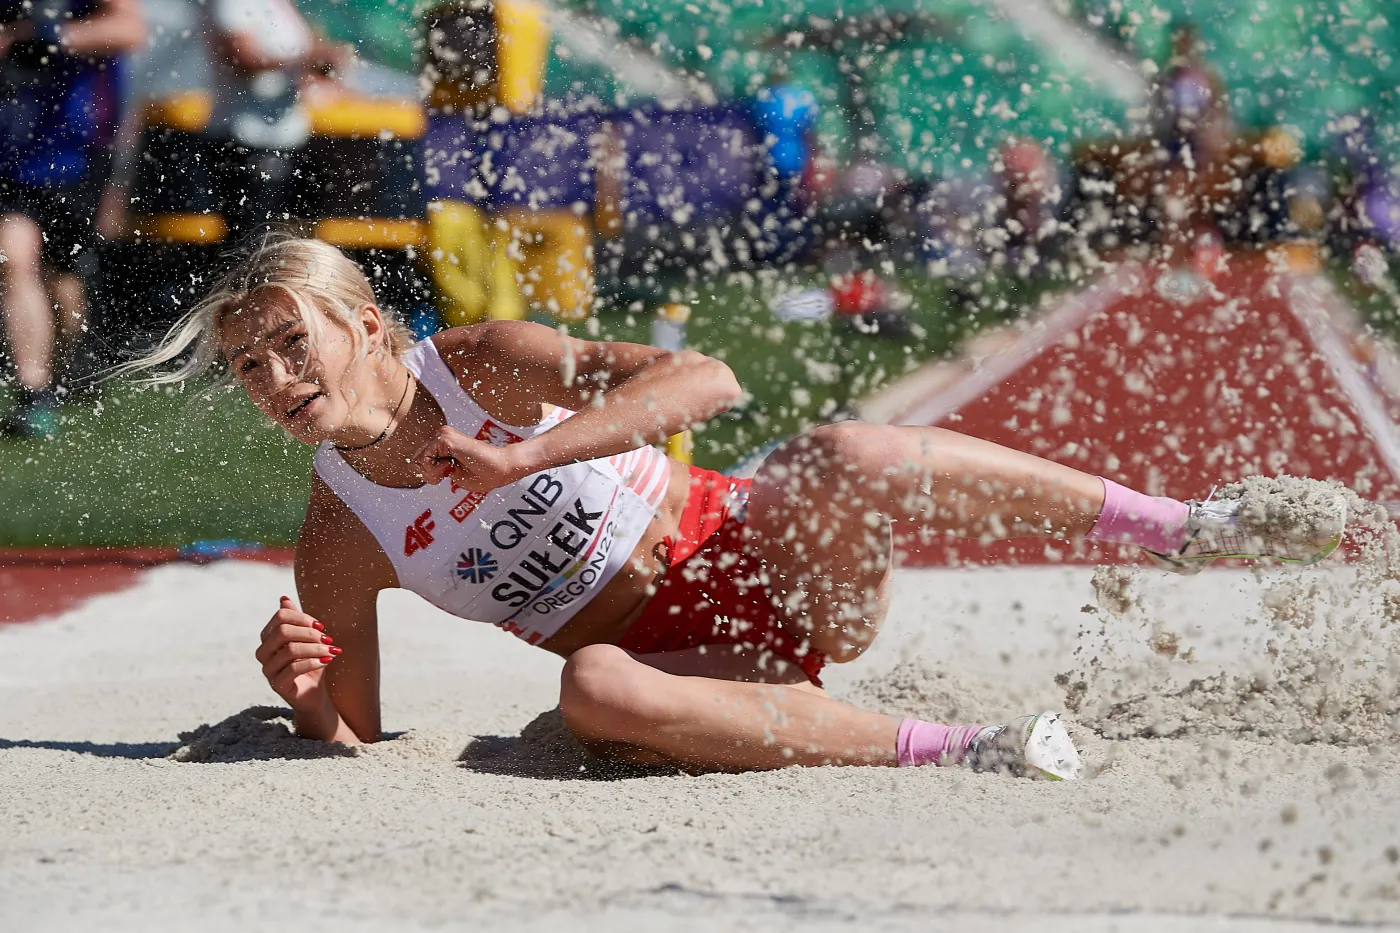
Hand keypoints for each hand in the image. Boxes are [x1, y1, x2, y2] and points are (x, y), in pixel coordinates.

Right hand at [254, 596, 338, 710]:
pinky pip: (294, 668)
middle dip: (309, 633)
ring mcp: (268, 670)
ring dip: (315, 648)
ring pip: (290, 650)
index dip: (303, 618)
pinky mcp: (277, 685)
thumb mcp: (307, 640)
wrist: (315, 694)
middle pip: (283, 632)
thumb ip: (296, 621)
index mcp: (268, 638)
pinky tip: (327, 662)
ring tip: (332, 651)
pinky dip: (314, 662)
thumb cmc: (311, 664)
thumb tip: (283, 598)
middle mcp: (264, 653)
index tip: (321, 626)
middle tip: (328, 639)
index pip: (281, 617)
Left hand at [411, 425, 533, 493]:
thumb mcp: (451, 474)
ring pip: (418, 462)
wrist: (501, 468)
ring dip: (435, 473)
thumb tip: (414, 466)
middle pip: (415, 463)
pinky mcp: (445, 438)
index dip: (430, 476)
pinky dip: (437, 470)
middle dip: (430, 475)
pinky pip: (425, 460)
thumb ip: (432, 469)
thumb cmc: (482, 474)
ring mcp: (442, 434)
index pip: (419, 463)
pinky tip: (452, 465)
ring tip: (454, 467)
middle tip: (452, 471)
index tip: (450, 473)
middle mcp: (441, 435)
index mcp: (442, 443)